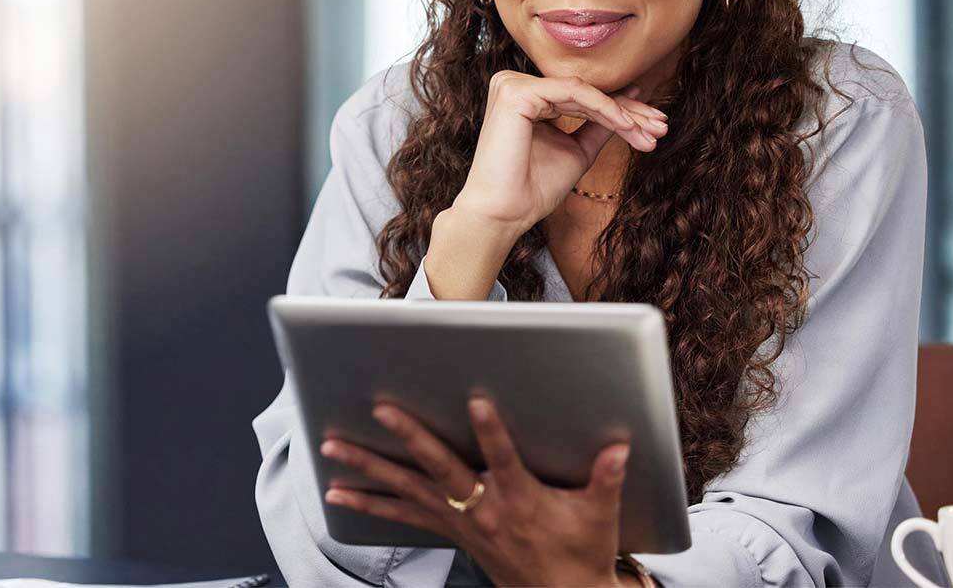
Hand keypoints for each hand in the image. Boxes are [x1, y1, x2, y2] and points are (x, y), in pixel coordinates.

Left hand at [320, 395, 630, 586]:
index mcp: (520, 499)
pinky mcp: (450, 530)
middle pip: (439, 468)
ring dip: (368, 469)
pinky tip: (338, 495)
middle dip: (409, 437)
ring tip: (333, 448)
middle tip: (381, 410)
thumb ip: (606, 478)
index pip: (503, 459)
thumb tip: (620, 448)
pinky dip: (369, 505)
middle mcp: (483, 509)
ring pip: (408, 490)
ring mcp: (461, 522)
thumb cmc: (580, 552)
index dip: (491, 430)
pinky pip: (402, 516)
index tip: (477, 399)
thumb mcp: (599, 516)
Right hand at [453, 71, 668, 235]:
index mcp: (526, 97)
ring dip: (623, 113)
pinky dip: (605, 109)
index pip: (581, 98)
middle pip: (585, 93)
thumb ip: (599, 125)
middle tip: (661, 127)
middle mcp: (515, 85)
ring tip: (650, 132)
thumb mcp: (577, 151)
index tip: (653, 127)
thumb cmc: (533, 189)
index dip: (621, 111)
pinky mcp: (516, 92)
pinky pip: (573, 94)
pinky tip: (628, 126)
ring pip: (583, 92)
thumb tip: (631, 100)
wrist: (504, 214)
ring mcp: (512, 85)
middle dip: (629, 112)